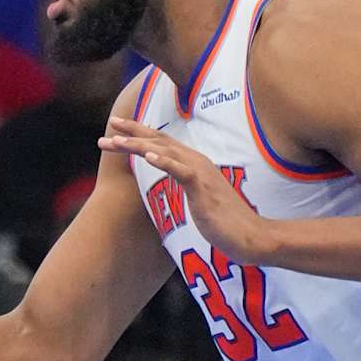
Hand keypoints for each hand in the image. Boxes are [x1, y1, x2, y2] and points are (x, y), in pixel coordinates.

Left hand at [97, 122, 269, 264]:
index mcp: (193, 164)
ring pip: (164, 151)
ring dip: (139, 144)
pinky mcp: (203, 188)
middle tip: (110, 124)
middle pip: (159, 141)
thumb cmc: (225, 222)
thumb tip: (174, 182)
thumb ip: (186, 186)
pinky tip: (148, 157)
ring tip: (116, 140)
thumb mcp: (199, 199)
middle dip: (132, 132)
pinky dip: (164, 162)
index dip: (139, 134)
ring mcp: (200, 173)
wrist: (250, 236)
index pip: (162, 143)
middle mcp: (196, 161)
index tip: (116, 130)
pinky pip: (181, 171)